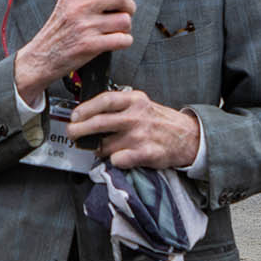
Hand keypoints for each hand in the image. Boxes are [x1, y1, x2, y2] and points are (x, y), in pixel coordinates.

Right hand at [13, 0, 134, 99]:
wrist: (40, 59)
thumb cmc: (56, 34)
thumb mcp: (64, 5)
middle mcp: (78, 7)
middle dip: (129, 5)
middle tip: (125, 12)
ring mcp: (84, 26)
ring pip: (125, 20)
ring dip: (126, 27)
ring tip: (116, 30)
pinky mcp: (90, 45)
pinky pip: (123, 39)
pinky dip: (124, 41)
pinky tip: (115, 41)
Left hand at [66, 86, 200, 170]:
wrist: (188, 136)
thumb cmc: (159, 121)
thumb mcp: (141, 105)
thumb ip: (118, 107)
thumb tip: (87, 116)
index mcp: (135, 100)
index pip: (104, 100)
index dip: (85, 109)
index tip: (74, 116)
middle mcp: (137, 116)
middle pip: (98, 122)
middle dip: (79, 130)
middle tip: (72, 134)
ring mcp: (141, 135)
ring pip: (105, 145)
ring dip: (98, 149)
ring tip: (102, 148)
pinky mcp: (146, 153)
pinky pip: (118, 160)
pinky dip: (114, 160)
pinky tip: (118, 158)